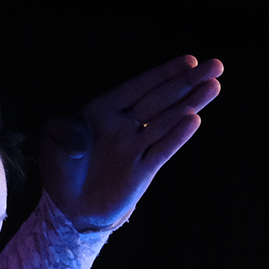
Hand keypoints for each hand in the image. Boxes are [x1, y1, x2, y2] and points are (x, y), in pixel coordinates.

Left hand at [40, 55, 223, 230]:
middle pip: (161, 99)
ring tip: (213, 86)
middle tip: (215, 66)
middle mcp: (126, 126)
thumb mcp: (53, 141)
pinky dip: (177, 136)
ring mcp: (136, 147)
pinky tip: (194, 120)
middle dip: (187, 82)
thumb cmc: (60, 169)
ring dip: (191, 103)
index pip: (139, 87)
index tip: (189, 61)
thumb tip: (80, 128)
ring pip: (167, 120)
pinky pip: (162, 150)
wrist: (69, 208)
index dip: (164, 74)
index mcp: (105, 110)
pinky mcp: (142, 171)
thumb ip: (64, 129)